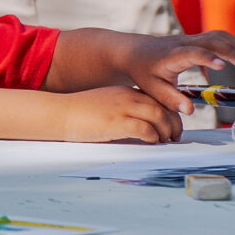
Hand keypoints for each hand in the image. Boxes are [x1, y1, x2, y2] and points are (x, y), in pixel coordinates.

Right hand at [57, 85, 181, 143]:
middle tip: (175, 137)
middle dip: (174, 124)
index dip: (169, 114)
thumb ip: (124, 111)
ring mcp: (122, 108)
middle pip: (163, 107)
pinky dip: (153, 136)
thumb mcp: (105, 105)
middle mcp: (127, 97)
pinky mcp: (116, 122)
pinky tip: (151, 142)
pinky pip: (145, 128)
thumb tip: (141, 128)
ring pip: (159, 116)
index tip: (172, 127)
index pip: (157, 100)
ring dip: (166, 131)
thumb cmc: (79, 114)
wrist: (59, 113)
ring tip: (165, 141)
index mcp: (126, 92)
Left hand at [122, 30, 234, 115]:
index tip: (222, 66)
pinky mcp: (197, 39)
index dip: (206, 58)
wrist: (133, 51)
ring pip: (218, 36)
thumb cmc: (143, 72)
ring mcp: (191, 39)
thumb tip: (189, 111)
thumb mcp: (151, 89)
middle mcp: (183, 43)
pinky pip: (218, 38)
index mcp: (172, 56)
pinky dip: (233, 46)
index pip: (192, 53)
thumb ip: (170, 100)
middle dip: (233, 52)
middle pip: (212, 41)